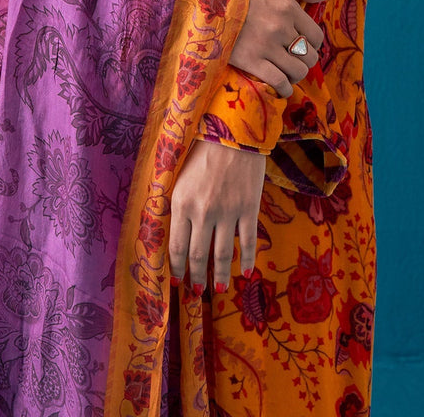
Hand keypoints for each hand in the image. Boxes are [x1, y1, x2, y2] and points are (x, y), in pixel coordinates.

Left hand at [169, 140, 265, 292]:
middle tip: (196, 292)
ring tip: (218, 289)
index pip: (176, 246)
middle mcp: (202, 212)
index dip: (176, 267)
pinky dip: (247, 261)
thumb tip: (174, 232)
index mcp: (181, 203)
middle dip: (196, 277)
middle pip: (198, 255)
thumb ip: (177, 204)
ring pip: (222, 254)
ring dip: (219, 275)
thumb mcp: (179, 176)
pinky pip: (247, 242)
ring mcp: (228, 212)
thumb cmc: (202, 149)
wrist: (233, 131)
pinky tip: (246, 273)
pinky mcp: (249, 208)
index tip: (176, 281)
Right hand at [229, 0, 328, 96]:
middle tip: (295, 58)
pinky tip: (282, 87)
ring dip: (296, 74)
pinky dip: (285, 88)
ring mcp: (267, 46)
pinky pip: (279, 82)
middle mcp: (281, 27)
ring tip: (288, 71)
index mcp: (288, 7)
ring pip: (298, 71)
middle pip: (309, 55)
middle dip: (305, 59)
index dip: (313, 43)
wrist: (206, 5)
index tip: (304, 44)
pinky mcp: (252, 62)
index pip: (316, 35)